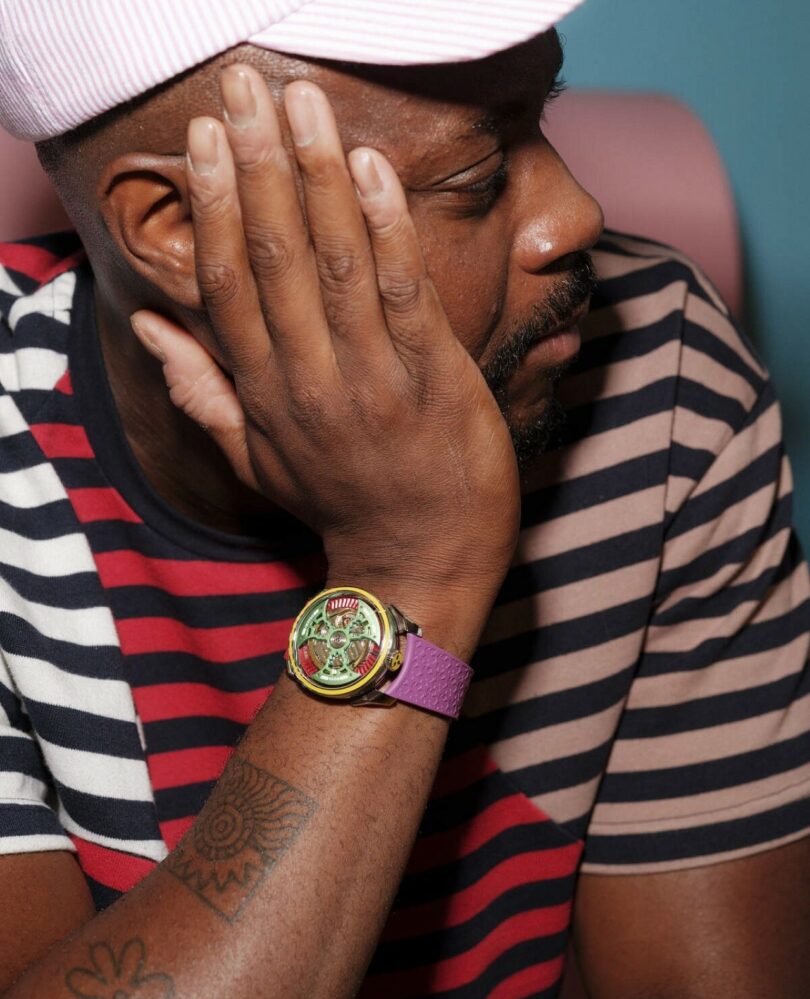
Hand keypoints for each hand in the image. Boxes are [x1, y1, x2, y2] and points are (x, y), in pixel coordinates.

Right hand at [131, 65, 519, 636]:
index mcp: (265, 393)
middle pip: (274, 257)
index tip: (209, 142)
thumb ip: (201, 391)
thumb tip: (144, 324)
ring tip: (303, 105)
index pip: (228, 284)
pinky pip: (407, 293)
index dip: (216, 206)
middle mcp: (310, 380)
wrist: (419, 564)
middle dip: (259, 166)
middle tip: (245, 89)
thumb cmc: (339, 504)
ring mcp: (374, 381)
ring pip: (337, 263)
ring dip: (318, 176)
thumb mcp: (254, 460)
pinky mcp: (436, 380)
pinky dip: (389, 228)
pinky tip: (372, 168)